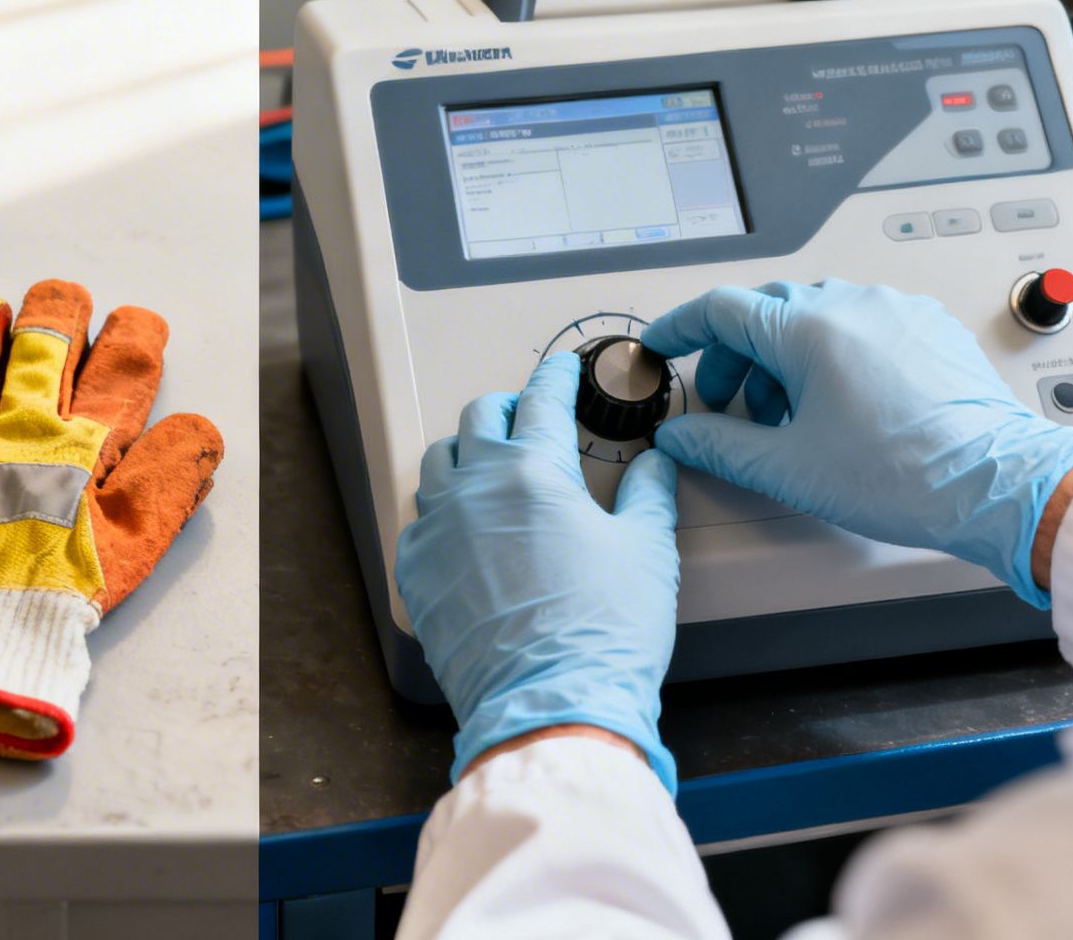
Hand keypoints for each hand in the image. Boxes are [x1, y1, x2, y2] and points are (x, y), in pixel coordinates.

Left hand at [397, 352, 681, 792]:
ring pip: (438, 463)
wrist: (550, 702)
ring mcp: (437, 530)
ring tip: (489, 463)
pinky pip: (420, 522)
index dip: (555, 377)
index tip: (560, 369)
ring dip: (466, 452)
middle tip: (526, 414)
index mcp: (533, 470)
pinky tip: (463, 528)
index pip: (543, 400)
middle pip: (479, 418)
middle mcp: (474, 488)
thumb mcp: (648, 551)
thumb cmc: (603, 630)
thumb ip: (649, 493)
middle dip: (506, 407)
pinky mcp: (416, 572)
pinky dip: (443, 513)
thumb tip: (656, 461)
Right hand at [640, 280, 1072, 607]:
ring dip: (784, 358)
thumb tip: (678, 435)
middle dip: (735, 356)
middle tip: (728, 406)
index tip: (662, 345)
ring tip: (791, 416)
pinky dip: (833, 354)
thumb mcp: (789, 468)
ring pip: (814, 316)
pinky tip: (842, 404)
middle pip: (765, 311)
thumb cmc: (904, 475)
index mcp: (808, 329)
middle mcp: (852, 305)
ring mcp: (896, 311)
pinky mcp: (929, 327)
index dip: (679, 328)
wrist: (996, 484)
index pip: (719, 309)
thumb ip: (718, 445)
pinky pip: (862, 324)